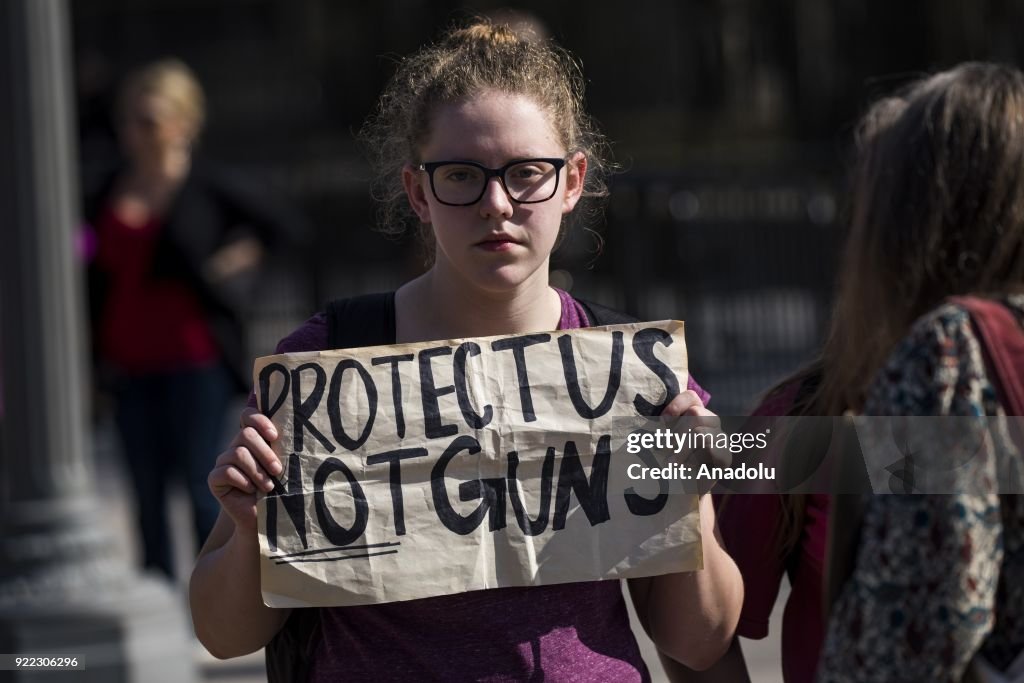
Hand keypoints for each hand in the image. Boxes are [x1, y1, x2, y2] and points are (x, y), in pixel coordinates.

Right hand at [208, 407, 281, 531]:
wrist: (269, 519)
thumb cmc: (282, 489)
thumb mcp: (285, 464)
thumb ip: (282, 444)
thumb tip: (290, 421)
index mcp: (253, 439)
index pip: (248, 415)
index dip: (259, 420)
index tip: (275, 436)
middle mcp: (236, 446)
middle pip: (246, 434)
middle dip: (265, 452)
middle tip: (278, 470)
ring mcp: (223, 462)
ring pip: (238, 453)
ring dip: (257, 471)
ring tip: (268, 486)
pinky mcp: (215, 479)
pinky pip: (227, 472)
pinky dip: (244, 482)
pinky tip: (251, 491)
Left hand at [660, 390, 730, 488]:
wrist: (682, 488)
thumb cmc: (668, 458)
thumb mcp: (661, 439)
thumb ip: (661, 427)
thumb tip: (653, 421)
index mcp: (695, 412)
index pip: (691, 396)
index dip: (676, 405)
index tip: (662, 422)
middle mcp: (711, 422)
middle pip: (696, 414)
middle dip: (676, 432)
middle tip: (663, 448)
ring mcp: (721, 438)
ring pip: (701, 433)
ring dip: (682, 449)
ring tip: (671, 463)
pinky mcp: (725, 456)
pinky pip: (712, 450)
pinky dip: (695, 459)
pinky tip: (687, 468)